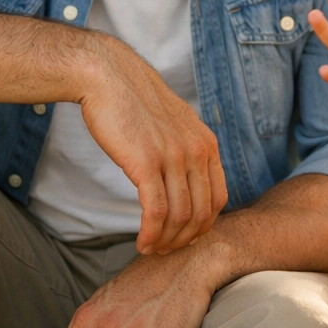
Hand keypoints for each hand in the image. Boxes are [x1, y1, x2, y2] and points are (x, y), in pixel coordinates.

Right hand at [78, 39, 228, 254]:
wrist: (108, 76)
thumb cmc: (135, 103)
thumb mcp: (174, 125)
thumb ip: (186, 151)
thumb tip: (186, 182)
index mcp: (207, 143)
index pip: (218, 199)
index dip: (203, 226)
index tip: (184, 237)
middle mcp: (197, 151)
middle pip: (201, 213)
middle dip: (184, 239)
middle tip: (166, 251)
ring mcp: (174, 157)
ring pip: (179, 216)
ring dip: (166, 241)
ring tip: (151, 249)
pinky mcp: (147, 162)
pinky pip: (155, 211)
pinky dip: (151, 234)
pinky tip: (142, 242)